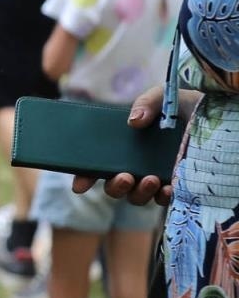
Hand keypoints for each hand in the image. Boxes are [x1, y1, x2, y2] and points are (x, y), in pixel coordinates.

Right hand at [68, 84, 185, 205]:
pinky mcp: (176, 186)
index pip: (96, 166)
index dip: (84, 177)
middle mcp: (135, 166)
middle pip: (114, 186)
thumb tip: (133, 121)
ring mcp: (154, 178)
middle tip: (125, 177)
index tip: (79, 185)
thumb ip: (146, 102)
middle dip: (114, 186)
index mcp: (123, 147)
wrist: (217, 118)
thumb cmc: (184, 107)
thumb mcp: (164, 97)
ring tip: (151, 180)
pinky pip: (163, 200)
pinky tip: (168, 188)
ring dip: (138, 192)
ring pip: (136, 197)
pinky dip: (163, 197)